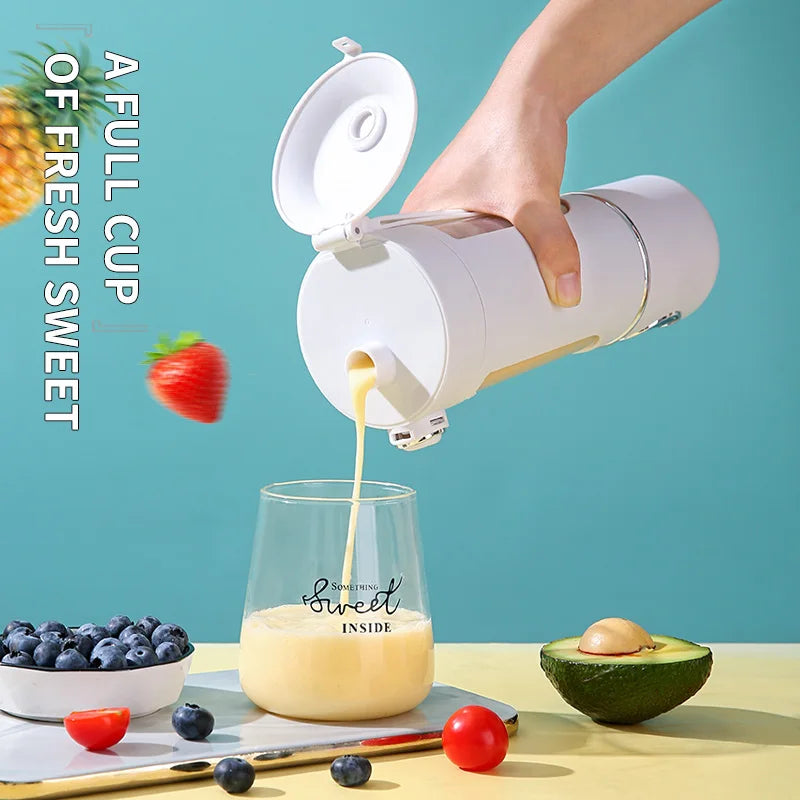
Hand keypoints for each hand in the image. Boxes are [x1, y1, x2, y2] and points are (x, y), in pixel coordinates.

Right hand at [402, 85, 580, 306]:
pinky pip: (472, 243)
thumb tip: (567, 289)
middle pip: (430, 271)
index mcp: (418, 214)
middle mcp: (427, 213)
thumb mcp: (532, 198)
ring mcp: (450, 209)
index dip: (413, 304)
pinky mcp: (473, 206)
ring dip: (470, 280)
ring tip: (485, 311)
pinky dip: (486, 260)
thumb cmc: (515, 129)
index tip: (427, 330)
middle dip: (449, 300)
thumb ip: (552, 244)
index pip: (401, 271)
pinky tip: (501, 277)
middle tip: (467, 327)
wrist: (537, 92)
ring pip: (454, 258)